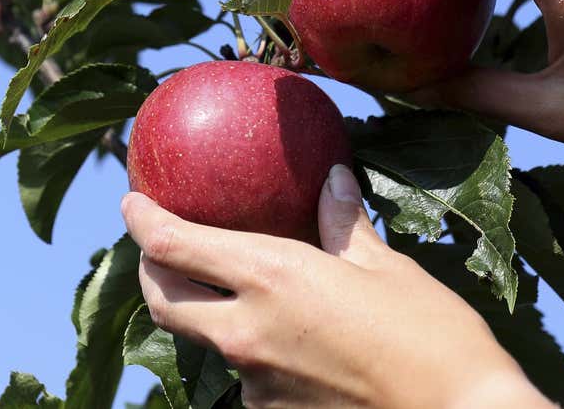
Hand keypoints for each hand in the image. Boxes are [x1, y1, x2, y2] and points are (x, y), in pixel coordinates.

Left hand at [121, 165, 549, 408]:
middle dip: (152, 270)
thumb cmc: (432, 337)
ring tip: (244, 292)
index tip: (131, 200)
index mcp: (272, 279)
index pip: (174, 246)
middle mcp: (248, 333)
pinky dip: (255, 350)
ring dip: (211, 314)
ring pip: (208, 342)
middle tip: (158, 247)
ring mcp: (257, 384)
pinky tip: (294, 340)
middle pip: (165, 301)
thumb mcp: (388, 268)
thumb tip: (331, 178)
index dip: (142, 221)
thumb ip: (345, 224)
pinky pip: (249, 376)